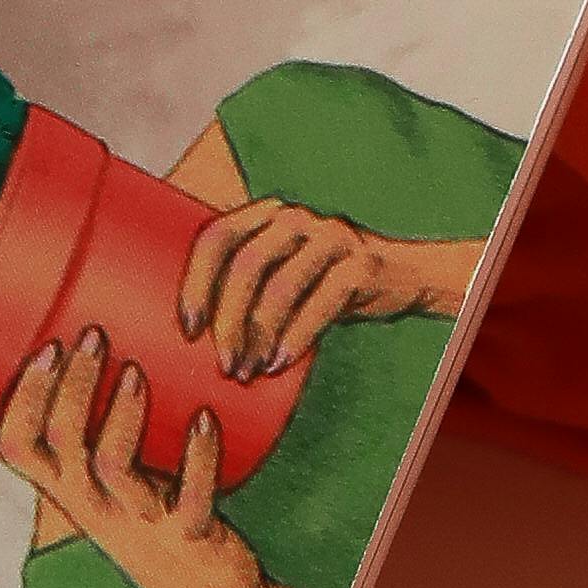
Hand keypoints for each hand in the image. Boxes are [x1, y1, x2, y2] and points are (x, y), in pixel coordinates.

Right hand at [0, 330, 329, 587]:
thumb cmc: (151, 524)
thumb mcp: (104, 489)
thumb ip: (89, 440)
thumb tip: (87, 358)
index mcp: (68, 490)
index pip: (17, 446)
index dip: (24, 396)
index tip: (48, 348)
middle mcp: (95, 507)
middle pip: (63, 442)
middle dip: (75, 383)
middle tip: (95, 336)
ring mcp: (141, 522)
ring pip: (113, 466)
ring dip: (123, 413)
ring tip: (136, 372)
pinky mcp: (189, 535)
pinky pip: (191, 497)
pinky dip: (199, 456)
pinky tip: (206, 419)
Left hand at [173, 191, 469, 374]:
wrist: (400, 274)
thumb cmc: (321, 282)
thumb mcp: (282, 272)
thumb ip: (247, 286)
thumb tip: (190, 339)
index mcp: (265, 216)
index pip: (217, 237)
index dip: (196, 281)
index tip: (187, 328)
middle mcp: (294, 218)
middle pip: (246, 264)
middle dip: (228, 319)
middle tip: (222, 363)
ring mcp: (330, 237)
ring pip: (282, 285)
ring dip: (260, 335)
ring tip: (247, 371)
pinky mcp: (360, 264)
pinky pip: (322, 302)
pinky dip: (296, 336)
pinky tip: (280, 363)